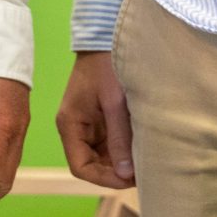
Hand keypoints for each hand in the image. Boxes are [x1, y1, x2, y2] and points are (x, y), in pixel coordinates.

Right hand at [55, 50, 134, 187]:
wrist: (106, 37)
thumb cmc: (107, 65)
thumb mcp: (114, 102)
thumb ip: (119, 138)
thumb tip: (126, 173)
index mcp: (71, 124)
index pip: (81, 167)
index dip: (104, 179)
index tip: (129, 179)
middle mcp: (76, 128)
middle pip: (92, 164)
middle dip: (116, 172)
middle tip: (144, 172)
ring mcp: (89, 124)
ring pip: (103, 155)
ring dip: (122, 161)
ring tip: (146, 162)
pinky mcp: (101, 118)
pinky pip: (110, 142)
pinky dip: (125, 148)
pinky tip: (142, 148)